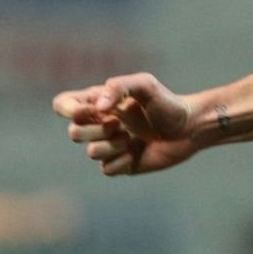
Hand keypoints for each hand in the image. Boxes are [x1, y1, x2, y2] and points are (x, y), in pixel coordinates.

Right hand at [53, 73, 196, 175]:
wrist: (189, 129)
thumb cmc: (167, 103)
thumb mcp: (145, 85)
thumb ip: (119, 86)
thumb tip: (99, 106)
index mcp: (99, 103)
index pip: (63, 104)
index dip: (69, 109)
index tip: (92, 110)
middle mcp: (100, 124)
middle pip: (74, 133)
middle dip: (96, 130)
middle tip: (119, 124)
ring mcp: (109, 145)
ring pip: (91, 152)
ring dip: (112, 145)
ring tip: (132, 138)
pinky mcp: (120, 164)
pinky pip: (107, 169)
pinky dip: (122, 161)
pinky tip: (137, 153)